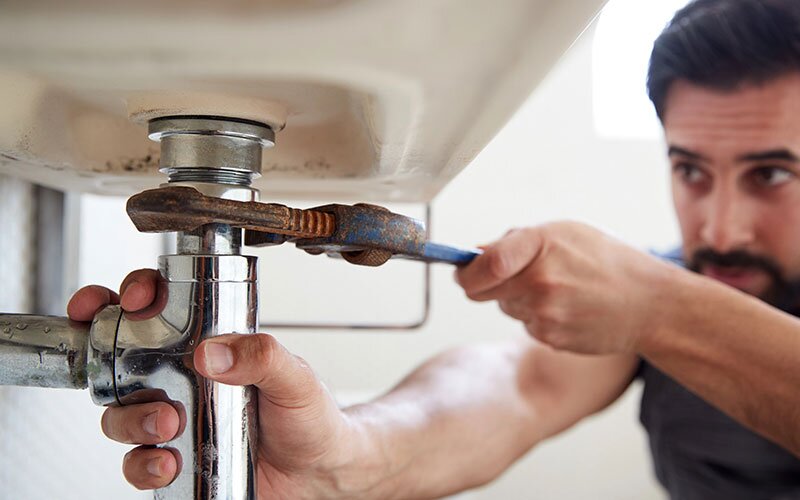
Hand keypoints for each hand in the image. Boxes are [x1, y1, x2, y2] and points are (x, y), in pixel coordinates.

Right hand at [68, 270, 369, 496]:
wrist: (318, 470)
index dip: (135, 292)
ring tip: (167, 423)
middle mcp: (182, 378)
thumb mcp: (295, 376)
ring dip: (131, 417)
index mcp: (209, 345)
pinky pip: (136, 462)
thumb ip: (263, 356)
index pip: (159, 306)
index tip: (134, 297)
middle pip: (119, 355)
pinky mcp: (175, 458)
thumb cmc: (308, 415)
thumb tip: (214, 352)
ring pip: (120, 412)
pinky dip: (142, 464)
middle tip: (124, 362)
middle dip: (104, 351)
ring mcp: (174, 418)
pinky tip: (169, 462)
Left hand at [455, 222, 678, 353]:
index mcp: (541, 245)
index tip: (461, 270)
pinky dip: (537, 317)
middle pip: (480, 290)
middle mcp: (540, 281)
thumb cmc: (607, 261)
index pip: (485, 262)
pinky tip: (566, 308)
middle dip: (483, 284)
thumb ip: (515, 242)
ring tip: (556, 289)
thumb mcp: (564, 233)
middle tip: (505, 276)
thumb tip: (475, 254)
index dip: (465, 270)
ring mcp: (544, 314)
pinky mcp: (550, 339)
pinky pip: (525, 325)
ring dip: (517, 299)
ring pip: (504, 307)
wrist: (650, 304)